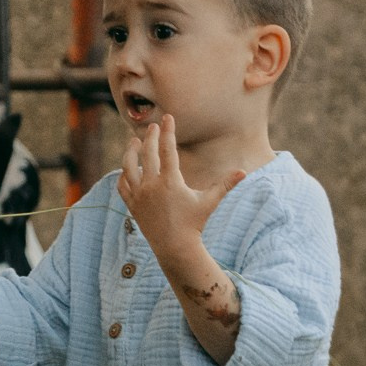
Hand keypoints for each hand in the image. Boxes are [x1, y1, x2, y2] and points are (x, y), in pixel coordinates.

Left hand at [117, 115, 244, 263]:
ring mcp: (139, 195)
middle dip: (150, 136)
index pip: (167, 149)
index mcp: (170, 181)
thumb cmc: (194, 223)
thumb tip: (243, 171)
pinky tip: (127, 167)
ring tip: (134, 141)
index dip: (167, 132)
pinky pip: (122, 185)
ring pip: (128, 166)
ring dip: (131, 151)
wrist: (174, 247)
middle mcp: (151, 185)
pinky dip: (124, 174)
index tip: (166, 117)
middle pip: (147, 153)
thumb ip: (225, 185)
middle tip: (152, 126)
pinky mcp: (131, 204)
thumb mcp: (209, 202)